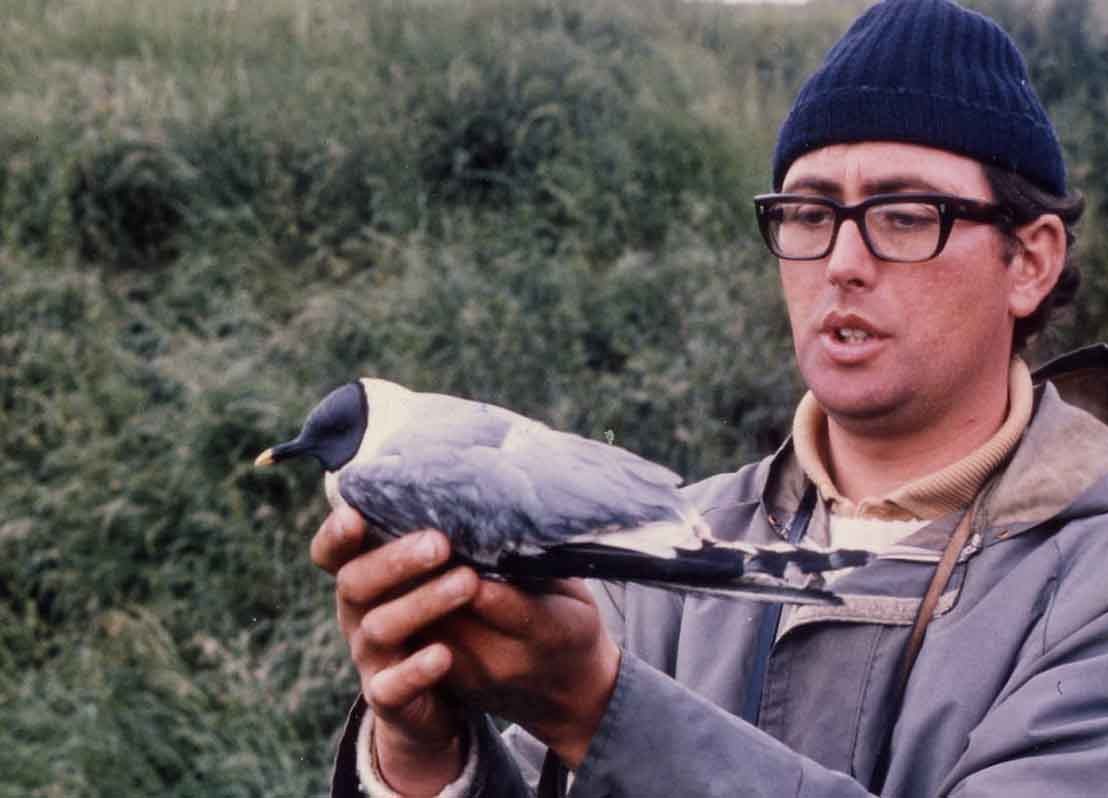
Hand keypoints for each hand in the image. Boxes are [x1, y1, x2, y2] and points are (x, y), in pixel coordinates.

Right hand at [312, 506, 476, 794]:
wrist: (433, 701)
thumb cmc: (435, 616)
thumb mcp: (430, 576)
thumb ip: (435, 540)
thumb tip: (476, 486)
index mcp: (362, 578)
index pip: (330, 553)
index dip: (334, 534)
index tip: (354, 512)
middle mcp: (355, 614)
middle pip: (355, 582)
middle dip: (396, 560)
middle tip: (440, 542)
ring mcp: (368, 656)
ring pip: (379, 627)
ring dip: (423, 602)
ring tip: (468, 582)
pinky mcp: (386, 696)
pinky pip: (392, 686)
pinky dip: (416, 669)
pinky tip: (444, 653)